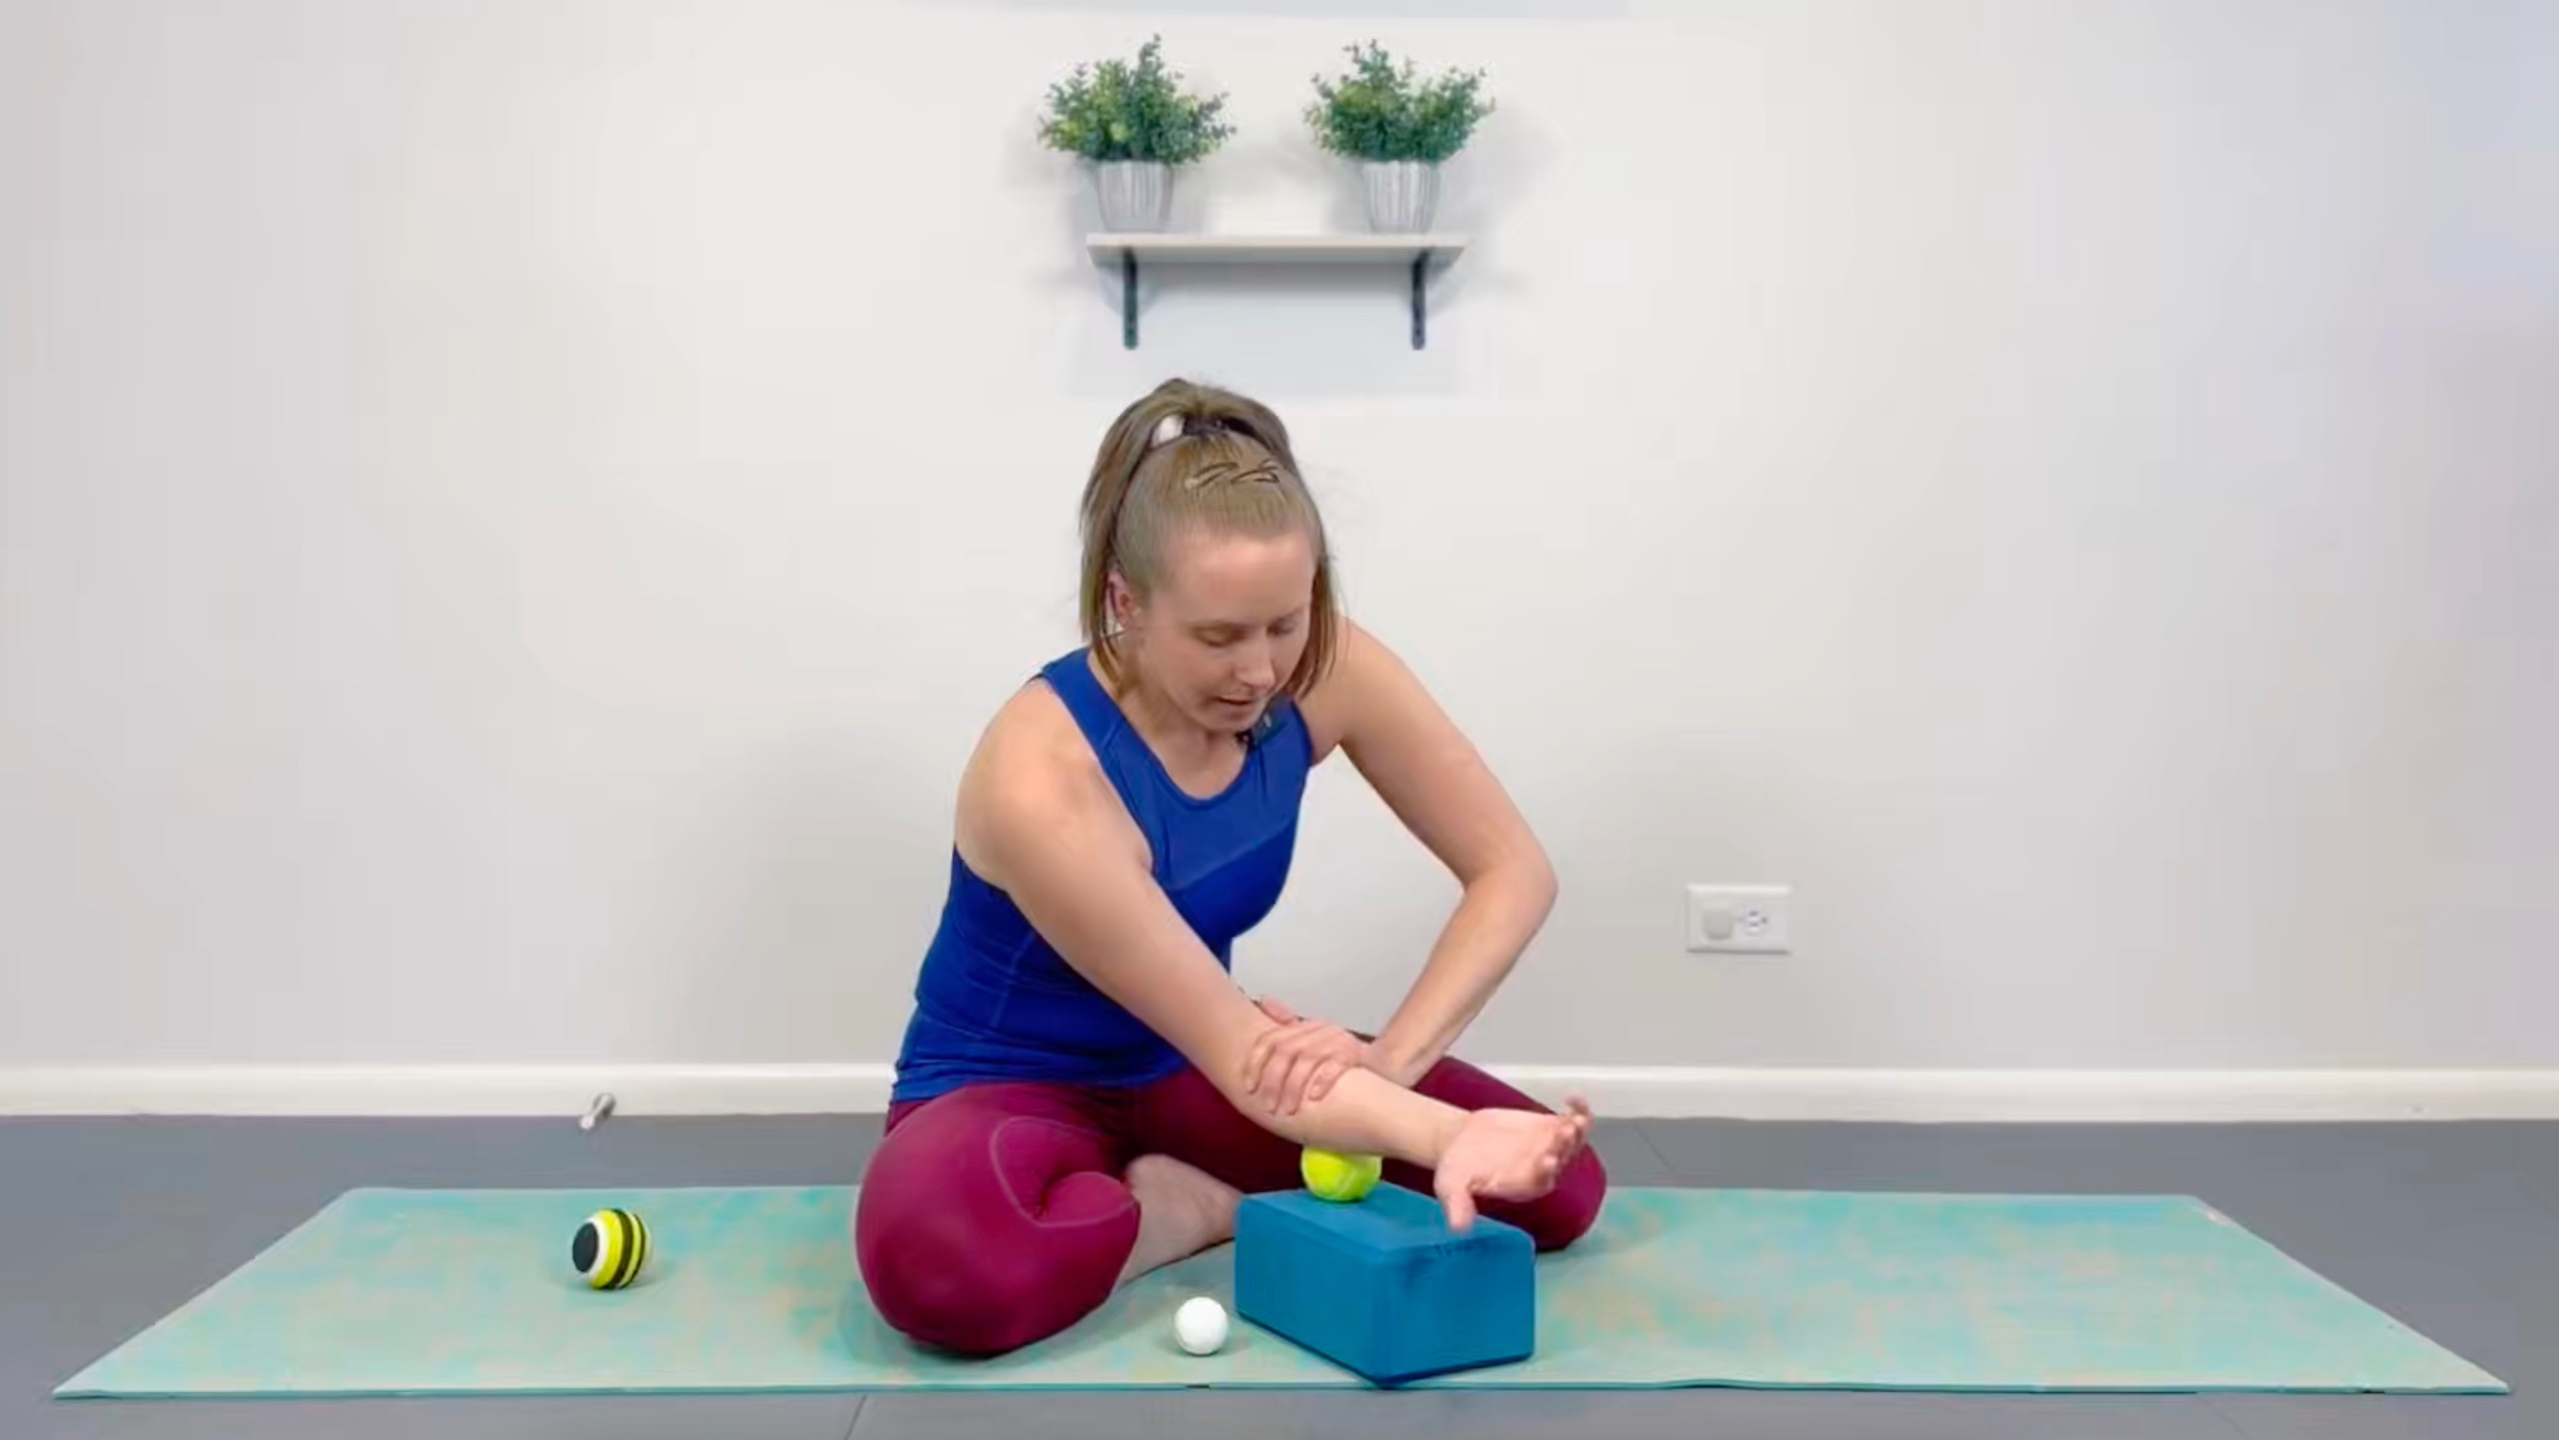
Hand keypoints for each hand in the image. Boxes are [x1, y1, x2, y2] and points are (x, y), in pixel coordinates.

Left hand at [1241, 995, 1370, 1115]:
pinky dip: (1321, 1081)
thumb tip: (1264, 1001)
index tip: (1247, 1085)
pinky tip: (1313, 1098)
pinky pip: (1335, 1066)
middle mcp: (1321, 1030)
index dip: (1256, 1063)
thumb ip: (1289, 1025)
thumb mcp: (1313, 1042)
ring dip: (1293, 1088)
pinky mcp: (1356, 1054)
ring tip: (1286, 1109)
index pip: (1271, 1039)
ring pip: (1306, 1060)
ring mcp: (1339, 1041)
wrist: (1386, 1066)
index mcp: (1307, 1027)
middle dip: (1271, 1080)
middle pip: (1285, 1050)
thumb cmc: (1344, 1059)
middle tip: (1266, 1104)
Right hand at [1430, 1097, 1593, 1231]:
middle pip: (1561, 1160)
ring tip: (1577, 1116)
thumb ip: (1458, 1204)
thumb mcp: (1451, 1186)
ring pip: (1572, 1142)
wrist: (1461, 1140)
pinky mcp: (1549, 1129)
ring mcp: (1549, 1148)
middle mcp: (1541, 1170)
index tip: (1546, 1160)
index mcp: (1522, 1186)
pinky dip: (1576, 1111)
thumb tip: (1458, 1228)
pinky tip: (1573, 1098)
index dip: (1545, 1172)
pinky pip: (1570, 1121)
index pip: (1540, 1182)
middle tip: (1565, 1132)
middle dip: (1565, 1146)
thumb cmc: (1457, 1168)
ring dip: (1578, 1130)